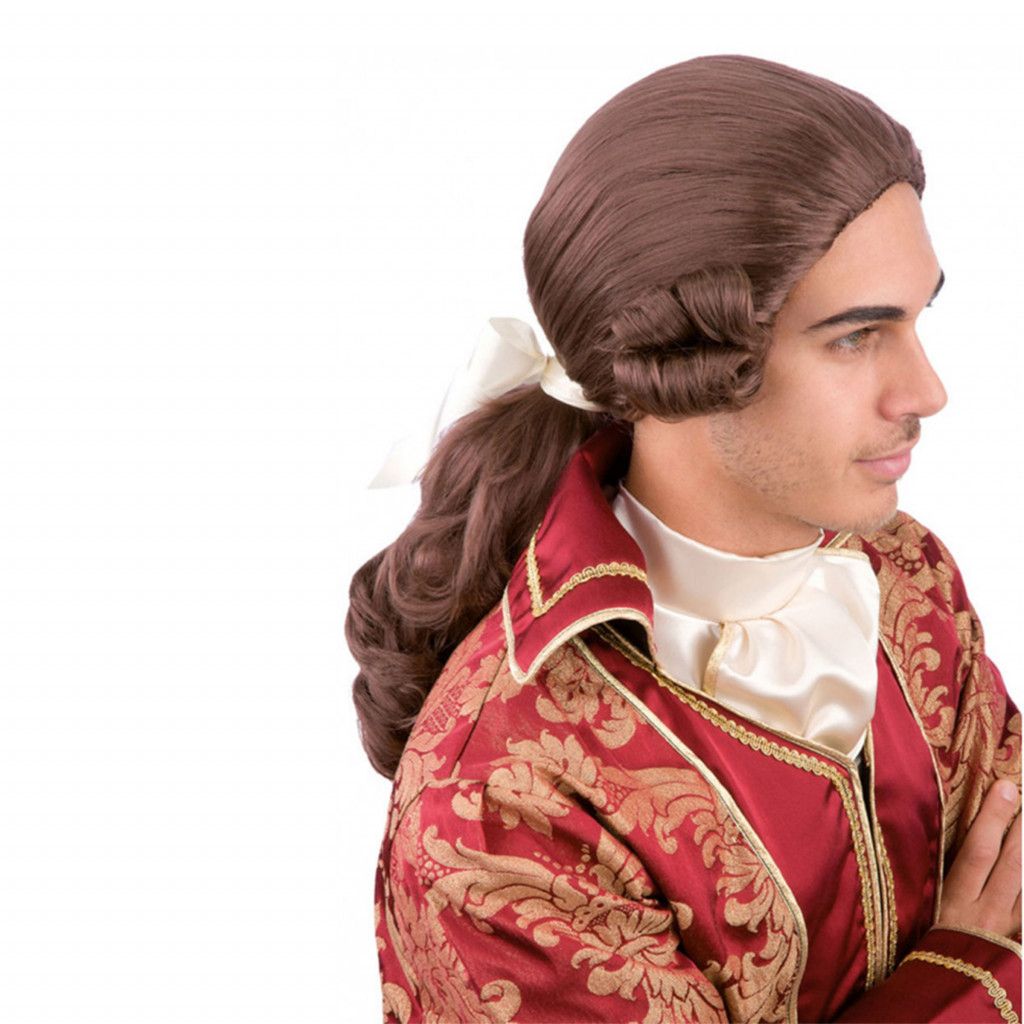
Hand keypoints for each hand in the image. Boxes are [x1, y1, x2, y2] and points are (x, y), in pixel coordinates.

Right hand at [936, 779, 1020, 937]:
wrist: (948, 983)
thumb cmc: (928, 935)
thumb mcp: (927, 902)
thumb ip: (943, 869)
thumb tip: (961, 829)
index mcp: (955, 900)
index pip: (980, 852)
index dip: (994, 818)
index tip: (1005, 787)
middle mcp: (987, 913)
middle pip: (1014, 864)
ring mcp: (1010, 928)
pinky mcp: (1021, 937)